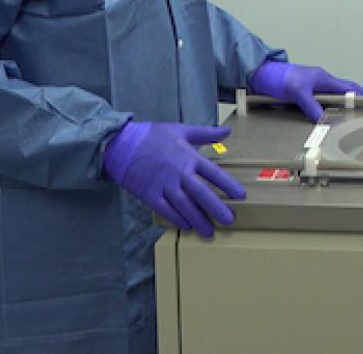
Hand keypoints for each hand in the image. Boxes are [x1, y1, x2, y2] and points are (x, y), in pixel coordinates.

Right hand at [102, 122, 244, 238]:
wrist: (122, 144)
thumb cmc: (153, 136)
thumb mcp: (181, 129)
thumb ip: (206, 133)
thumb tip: (228, 130)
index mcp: (189, 157)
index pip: (214, 173)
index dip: (228, 185)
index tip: (240, 196)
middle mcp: (179, 173)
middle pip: (201, 194)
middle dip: (216, 208)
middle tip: (229, 221)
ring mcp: (164, 185)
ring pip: (185, 206)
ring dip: (198, 219)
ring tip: (209, 231)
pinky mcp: (150, 194)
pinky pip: (166, 210)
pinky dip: (176, 219)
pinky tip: (186, 226)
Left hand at [248, 61, 362, 121]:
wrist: (261, 76)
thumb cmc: (279, 76)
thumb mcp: (297, 90)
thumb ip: (310, 104)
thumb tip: (322, 118)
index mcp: (324, 79)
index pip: (350, 87)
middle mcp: (320, 86)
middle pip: (343, 96)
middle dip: (356, 105)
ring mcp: (312, 93)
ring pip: (331, 104)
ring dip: (340, 113)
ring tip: (350, 125)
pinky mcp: (303, 100)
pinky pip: (318, 109)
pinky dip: (324, 117)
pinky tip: (326, 125)